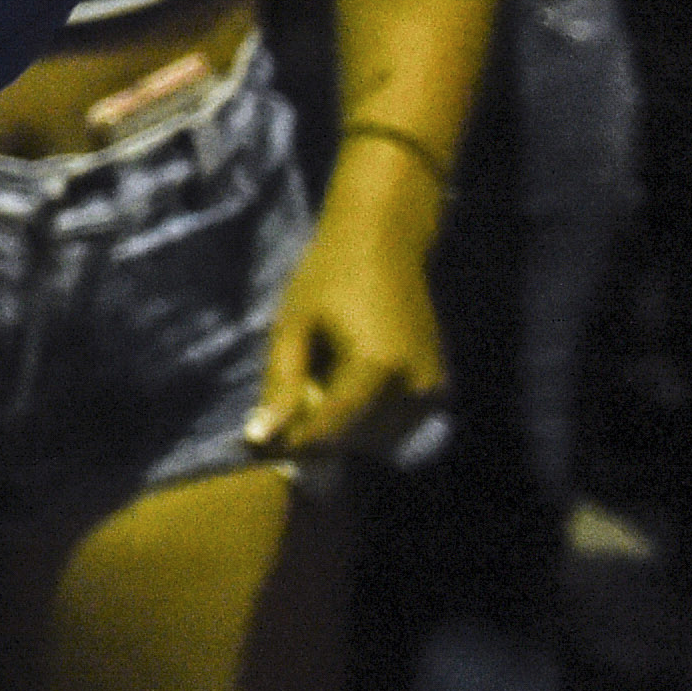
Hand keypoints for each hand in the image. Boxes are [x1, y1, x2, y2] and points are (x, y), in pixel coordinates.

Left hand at [245, 151, 451, 458]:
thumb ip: (281, 384)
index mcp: (379, 365)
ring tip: (314, 387)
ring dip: (338, 431)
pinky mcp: (437, 391)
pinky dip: (361, 422)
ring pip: (372, 442)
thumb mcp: (292, 326)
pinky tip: (340, 386)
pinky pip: (391, 428)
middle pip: (353, 441)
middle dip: (312, 436)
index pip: (332, 428)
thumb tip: (259, 439)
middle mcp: (416, 385)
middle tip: (281, 408)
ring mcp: (433, 391)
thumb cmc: (328, 277)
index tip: (254, 448)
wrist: (385, 243)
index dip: (291, 444)